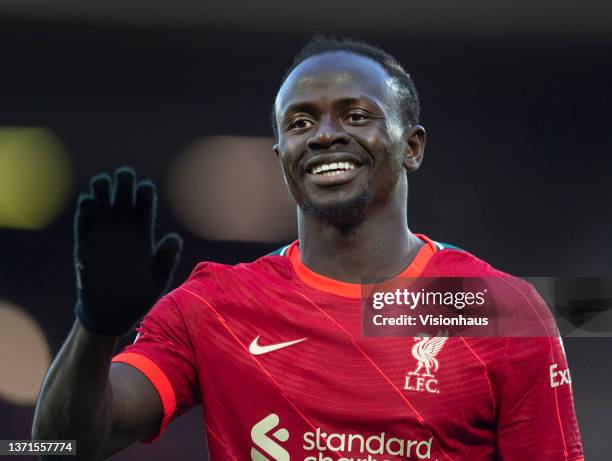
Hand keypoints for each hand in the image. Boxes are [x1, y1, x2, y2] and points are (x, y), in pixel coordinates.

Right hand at [74, 167, 181, 335]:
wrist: (112, 314)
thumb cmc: (139, 296)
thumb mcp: (157, 279)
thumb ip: (165, 259)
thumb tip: (175, 239)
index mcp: (143, 233)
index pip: (144, 204)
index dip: (144, 193)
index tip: (145, 188)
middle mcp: (122, 229)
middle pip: (123, 197)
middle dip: (123, 183)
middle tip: (124, 175)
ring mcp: (102, 235)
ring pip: (101, 203)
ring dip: (100, 190)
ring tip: (102, 183)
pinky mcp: (84, 245)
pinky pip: (82, 223)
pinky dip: (84, 211)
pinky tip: (88, 204)